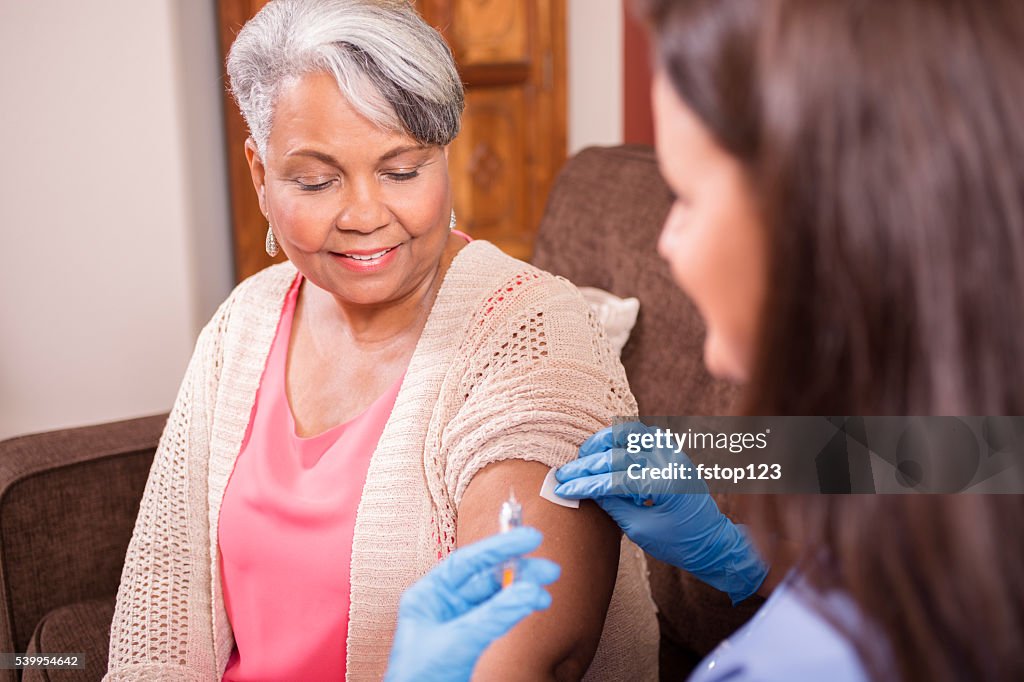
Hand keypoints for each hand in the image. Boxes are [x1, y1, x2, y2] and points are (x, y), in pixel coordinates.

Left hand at [385, 527, 560, 681]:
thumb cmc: (419, 677)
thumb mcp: (458, 640)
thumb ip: (495, 615)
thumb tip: (528, 591)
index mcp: (428, 595)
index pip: (467, 562)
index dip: (500, 546)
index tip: (528, 538)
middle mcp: (443, 604)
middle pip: (486, 578)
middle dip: (518, 571)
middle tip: (547, 567)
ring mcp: (458, 622)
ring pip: (496, 599)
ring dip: (522, 593)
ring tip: (546, 591)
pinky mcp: (471, 640)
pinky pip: (499, 618)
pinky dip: (517, 611)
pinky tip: (534, 604)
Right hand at [555, 423, 766, 603]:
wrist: (711, 541)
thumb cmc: (677, 542)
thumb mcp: (639, 529)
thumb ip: (612, 504)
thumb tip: (585, 488)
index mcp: (664, 485)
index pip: (614, 479)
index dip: (584, 484)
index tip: (562, 488)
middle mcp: (669, 462)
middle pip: (618, 453)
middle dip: (587, 464)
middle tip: (565, 473)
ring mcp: (673, 453)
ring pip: (631, 432)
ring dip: (604, 441)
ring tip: (584, 455)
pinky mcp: (672, 451)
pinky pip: (643, 434)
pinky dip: (621, 438)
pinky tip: (606, 451)